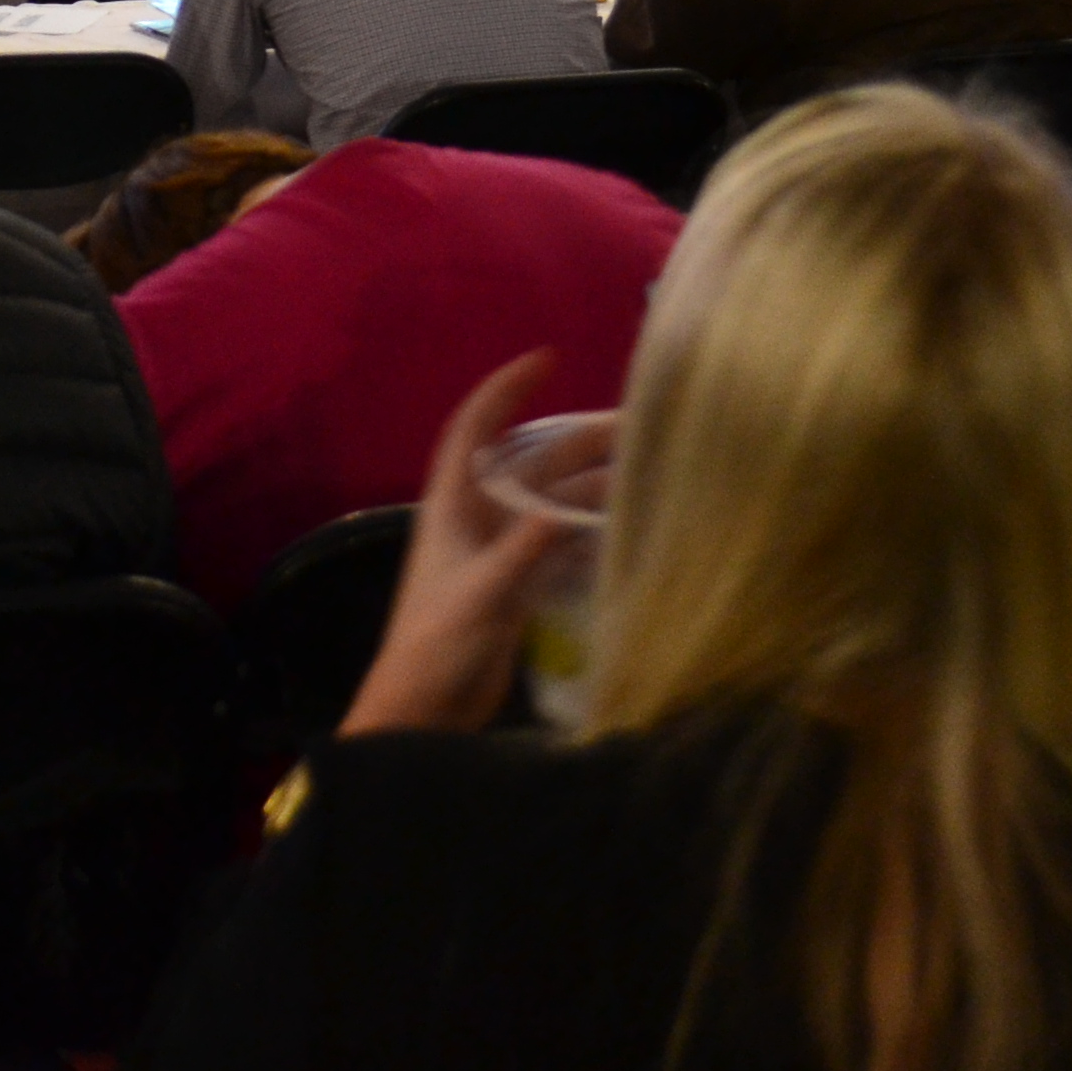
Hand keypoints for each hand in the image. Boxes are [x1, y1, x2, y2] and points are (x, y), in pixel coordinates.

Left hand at [343, 354, 611, 738]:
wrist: (426, 709)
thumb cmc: (439, 644)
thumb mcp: (485, 592)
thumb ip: (525, 549)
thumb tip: (568, 509)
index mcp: (453, 505)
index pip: (474, 430)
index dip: (504, 392)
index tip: (546, 361)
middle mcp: (476, 519)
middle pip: (530, 465)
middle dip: (576, 443)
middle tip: (636, 427)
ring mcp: (498, 552)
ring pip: (550, 504)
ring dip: (591, 488)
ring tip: (645, 473)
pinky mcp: (516, 586)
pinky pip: (558, 543)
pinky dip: (588, 531)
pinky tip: (628, 526)